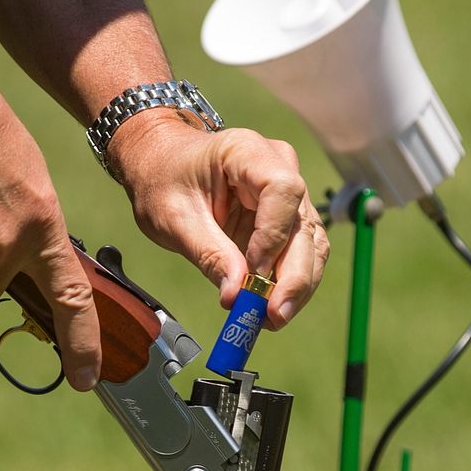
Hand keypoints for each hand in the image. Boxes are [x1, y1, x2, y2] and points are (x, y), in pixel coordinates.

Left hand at [107, 113, 328, 328]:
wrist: (161, 166)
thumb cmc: (163, 180)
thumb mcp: (174, 217)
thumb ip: (208, 253)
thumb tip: (235, 295)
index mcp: (247, 151)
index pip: (282, 190)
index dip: (273, 236)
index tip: (254, 272)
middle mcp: (278, 166)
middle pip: (303, 223)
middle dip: (294, 275)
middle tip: (275, 315)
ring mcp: (287, 193)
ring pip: (310, 243)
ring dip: (297, 285)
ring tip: (272, 319)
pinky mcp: (286, 217)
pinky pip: (300, 251)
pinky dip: (289, 282)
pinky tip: (271, 308)